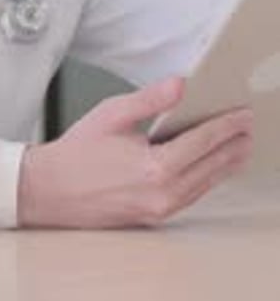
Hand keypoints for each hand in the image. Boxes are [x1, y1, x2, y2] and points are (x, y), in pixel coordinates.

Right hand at [18, 77, 251, 228]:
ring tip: (239, 147)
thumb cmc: (78, 151)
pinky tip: (211, 169)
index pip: (203, 141)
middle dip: (233, 144)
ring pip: (205, 184)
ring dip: (225, 164)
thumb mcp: (112, 113)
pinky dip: (207, 179)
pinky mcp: (153, 216)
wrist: (50, 190)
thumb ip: (151, 99)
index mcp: (154, 167)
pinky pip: (191, 196)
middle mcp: (162, 193)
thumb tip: (181, 84)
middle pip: (211, 166)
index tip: (241, 113)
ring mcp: (159, 209)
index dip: (226, 125)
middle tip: (249, 127)